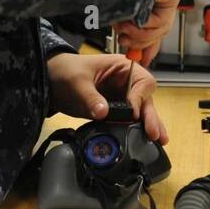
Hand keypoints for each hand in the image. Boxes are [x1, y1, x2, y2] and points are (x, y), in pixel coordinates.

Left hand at [45, 52, 168, 144]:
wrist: (50, 81)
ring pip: (141, 110)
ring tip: (159, 141)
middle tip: (154, 134)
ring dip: (149, 125)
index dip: (139, 97)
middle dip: (151, 116)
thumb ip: (90, 97)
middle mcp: (126, 82)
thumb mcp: (76, 83)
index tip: (133, 113)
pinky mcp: (115, 110)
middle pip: (145, 98)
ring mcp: (121, 96)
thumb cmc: (65, 72)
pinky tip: (145, 141)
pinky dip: (137, 130)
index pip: (141, 81)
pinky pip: (129, 120)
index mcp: (121, 67)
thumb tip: (103, 113)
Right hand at [113, 0, 181, 65]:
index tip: (141, 60)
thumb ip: (127, 31)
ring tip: (124, 30)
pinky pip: (161, 20)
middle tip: (127, 47)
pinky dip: (146, 24)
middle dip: (141, 43)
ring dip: (139, 34)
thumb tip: (129, 49)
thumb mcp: (119, 14)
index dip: (147, 46)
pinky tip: (136, 17)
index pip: (152, 27)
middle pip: (158, 31)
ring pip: (160, 29)